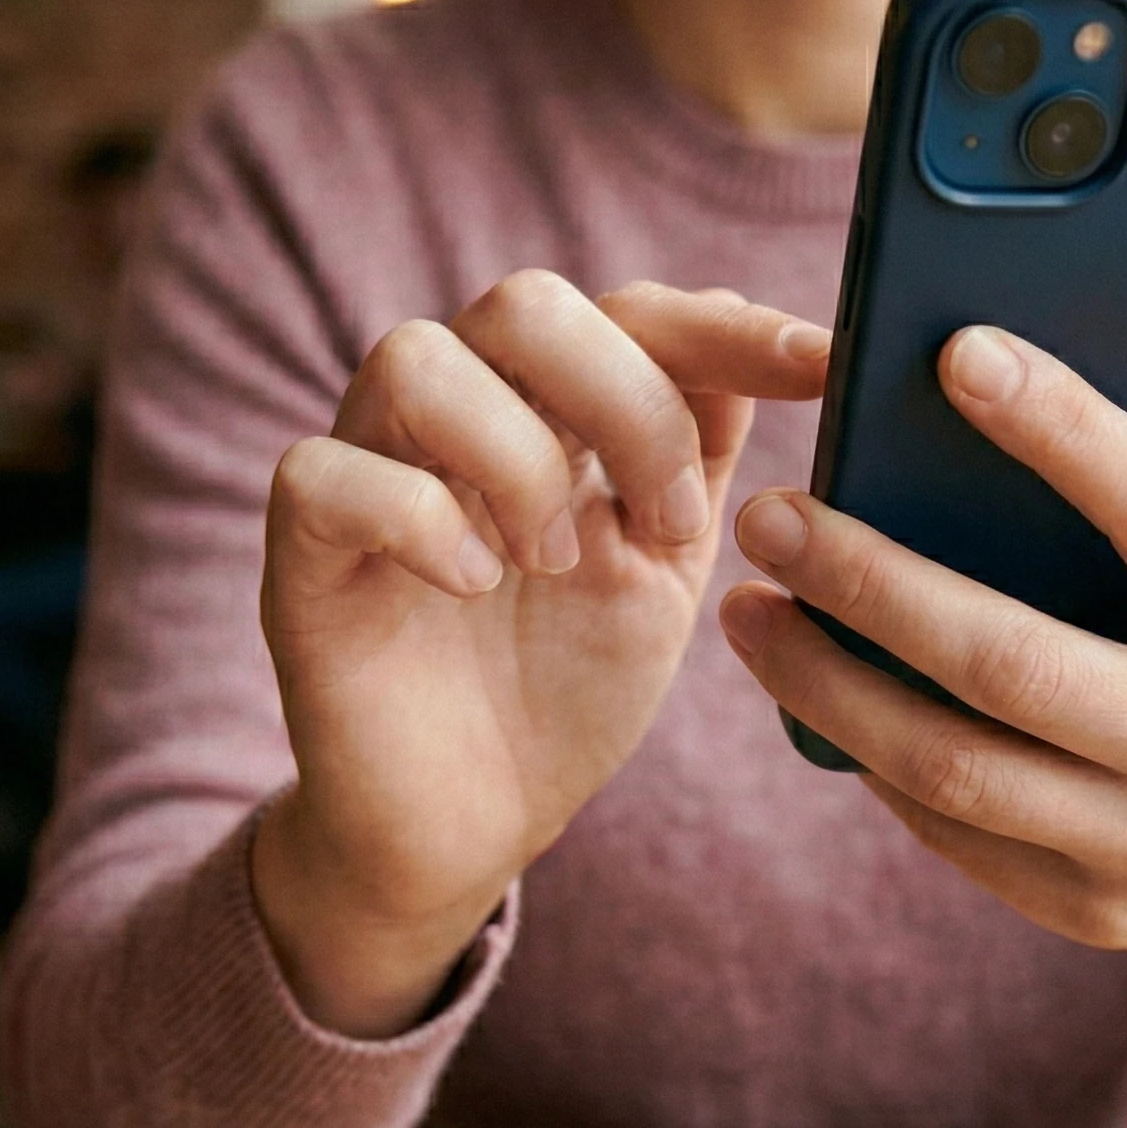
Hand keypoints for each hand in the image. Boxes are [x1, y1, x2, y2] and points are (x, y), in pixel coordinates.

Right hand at [252, 274, 829, 1036]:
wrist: (472, 824)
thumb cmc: (567, 683)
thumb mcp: (666, 564)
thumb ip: (706, 454)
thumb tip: (783, 337)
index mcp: (548, 403)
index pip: (634, 311)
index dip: (727, 328)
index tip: (824, 363)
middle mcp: (455, 411)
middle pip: (525, 303)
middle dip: (626, 404)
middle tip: (665, 525)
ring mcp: (371, 469)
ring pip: (415, 358)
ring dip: (518, 459)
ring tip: (556, 563)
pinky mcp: (302, 552)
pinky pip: (324, 473)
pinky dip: (417, 519)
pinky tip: (474, 584)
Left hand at [717, 289, 1126, 1003]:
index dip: (1064, 431)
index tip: (956, 354)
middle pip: (1014, 662)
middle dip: (874, 583)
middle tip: (771, 513)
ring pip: (955, 767)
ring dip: (829, 686)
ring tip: (747, 608)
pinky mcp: (1088, 908)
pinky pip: (952, 832)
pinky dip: (869, 755)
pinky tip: (808, 689)